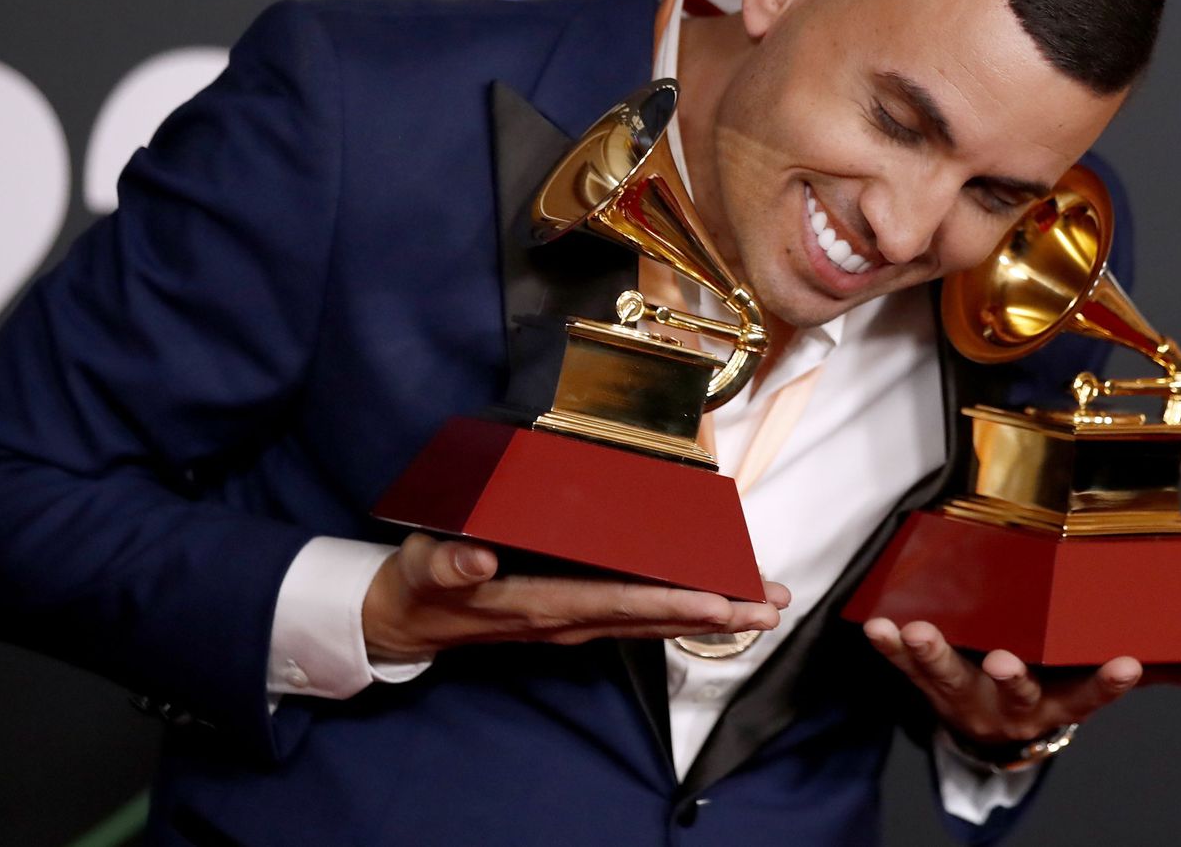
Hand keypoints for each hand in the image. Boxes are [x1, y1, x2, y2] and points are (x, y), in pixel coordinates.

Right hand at [363, 533, 791, 660]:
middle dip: (715, 612)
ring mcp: (575, 620)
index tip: (719, 602)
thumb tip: (478, 560)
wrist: (408, 619)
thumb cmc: (419, 586)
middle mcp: (568, 618)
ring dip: (709, 613)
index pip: (616, 603)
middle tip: (772, 606)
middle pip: (652, 618)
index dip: (669, 603)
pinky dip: (679, 608)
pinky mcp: (575, 613)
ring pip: (652, 619)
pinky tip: (711, 602)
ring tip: (762, 606)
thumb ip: (449, 563)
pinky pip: (637, 614)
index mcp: (539, 603)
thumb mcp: (423, 568)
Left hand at [863, 618, 1180, 748]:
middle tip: (1005, 661)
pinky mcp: (926, 680)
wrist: (989, 729)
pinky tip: (878, 625)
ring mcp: (967, 695)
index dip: (1109, 681)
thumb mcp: (1100, 680)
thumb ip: (1165, 669)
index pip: (1092, 694)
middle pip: (1013, 692)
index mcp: (1061, 700)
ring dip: (933, 656)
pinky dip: (888, 647)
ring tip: (917, 631)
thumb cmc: (1051, 686)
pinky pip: (903, 667)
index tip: (1128, 661)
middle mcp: (1014, 702)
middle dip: (1009, 677)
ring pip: (949, 680)